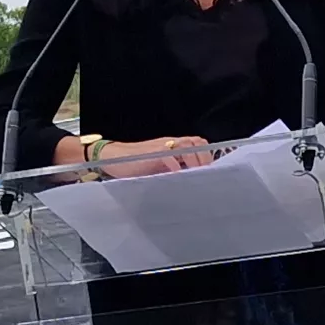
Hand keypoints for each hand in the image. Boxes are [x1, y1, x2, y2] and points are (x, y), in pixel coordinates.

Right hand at [89, 135, 210, 176]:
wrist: (111, 157)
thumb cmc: (134, 164)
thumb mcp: (157, 166)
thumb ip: (173, 169)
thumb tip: (189, 181)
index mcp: (172, 145)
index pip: (197, 143)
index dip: (206, 155)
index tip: (213, 170)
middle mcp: (169, 143)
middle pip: (195, 143)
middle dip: (204, 158)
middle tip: (208, 175)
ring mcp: (161, 147)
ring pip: (186, 146)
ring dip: (195, 161)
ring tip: (198, 174)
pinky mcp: (152, 153)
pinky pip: (168, 156)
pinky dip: (176, 166)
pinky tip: (179, 175)